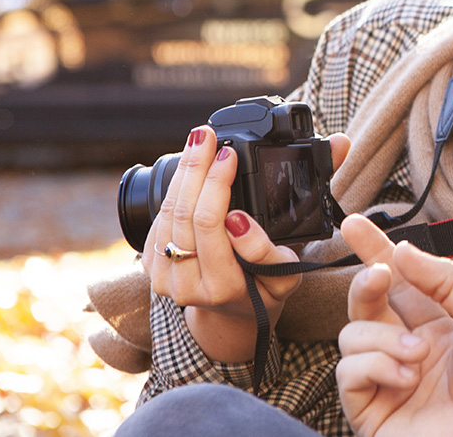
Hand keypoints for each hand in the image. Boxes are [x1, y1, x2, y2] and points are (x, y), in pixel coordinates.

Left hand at [141, 125, 350, 361]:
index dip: (218, 188)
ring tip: (198, 142)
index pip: (216, 230)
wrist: (234, 315)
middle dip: (198, 168)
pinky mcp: (154, 270)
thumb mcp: (290, 267)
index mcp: (226, 287)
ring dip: (183, 173)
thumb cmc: (267, 286)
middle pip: (188, 215)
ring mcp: (168, 280)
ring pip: (169, 215)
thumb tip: (278, 190)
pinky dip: (173, 192)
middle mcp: (192, 287)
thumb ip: (297, 223)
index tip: (230, 155)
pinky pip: (158, 222)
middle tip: (209, 136)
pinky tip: (188, 170)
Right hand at [336, 214, 452, 436]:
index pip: (397, 282)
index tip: (354, 224)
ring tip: (418, 355)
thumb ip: (447, 279)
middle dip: (366, 283)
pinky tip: (406, 378)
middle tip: (378, 276)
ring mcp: (386, 380)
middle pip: (366, 304)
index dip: (374, 252)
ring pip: (351, 335)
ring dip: (384, 338)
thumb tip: (402, 252)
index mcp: (436, 325)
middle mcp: (407, 349)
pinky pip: (348, 373)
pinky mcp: (370, 411)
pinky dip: (374, 366)